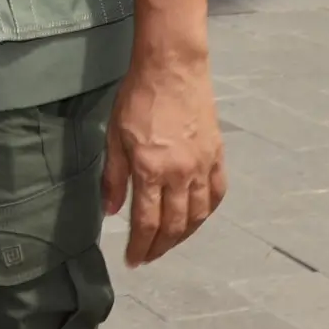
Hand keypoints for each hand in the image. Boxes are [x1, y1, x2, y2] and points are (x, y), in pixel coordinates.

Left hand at [102, 45, 226, 265]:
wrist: (173, 68)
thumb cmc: (137, 98)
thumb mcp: (115, 135)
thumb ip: (114, 177)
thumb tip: (111, 212)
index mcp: (151, 170)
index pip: (147, 222)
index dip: (140, 246)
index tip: (133, 260)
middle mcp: (180, 175)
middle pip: (174, 225)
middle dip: (160, 247)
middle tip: (148, 257)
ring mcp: (203, 167)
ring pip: (198, 215)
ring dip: (183, 236)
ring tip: (169, 244)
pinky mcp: (217, 156)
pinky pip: (217, 194)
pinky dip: (207, 212)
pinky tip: (196, 218)